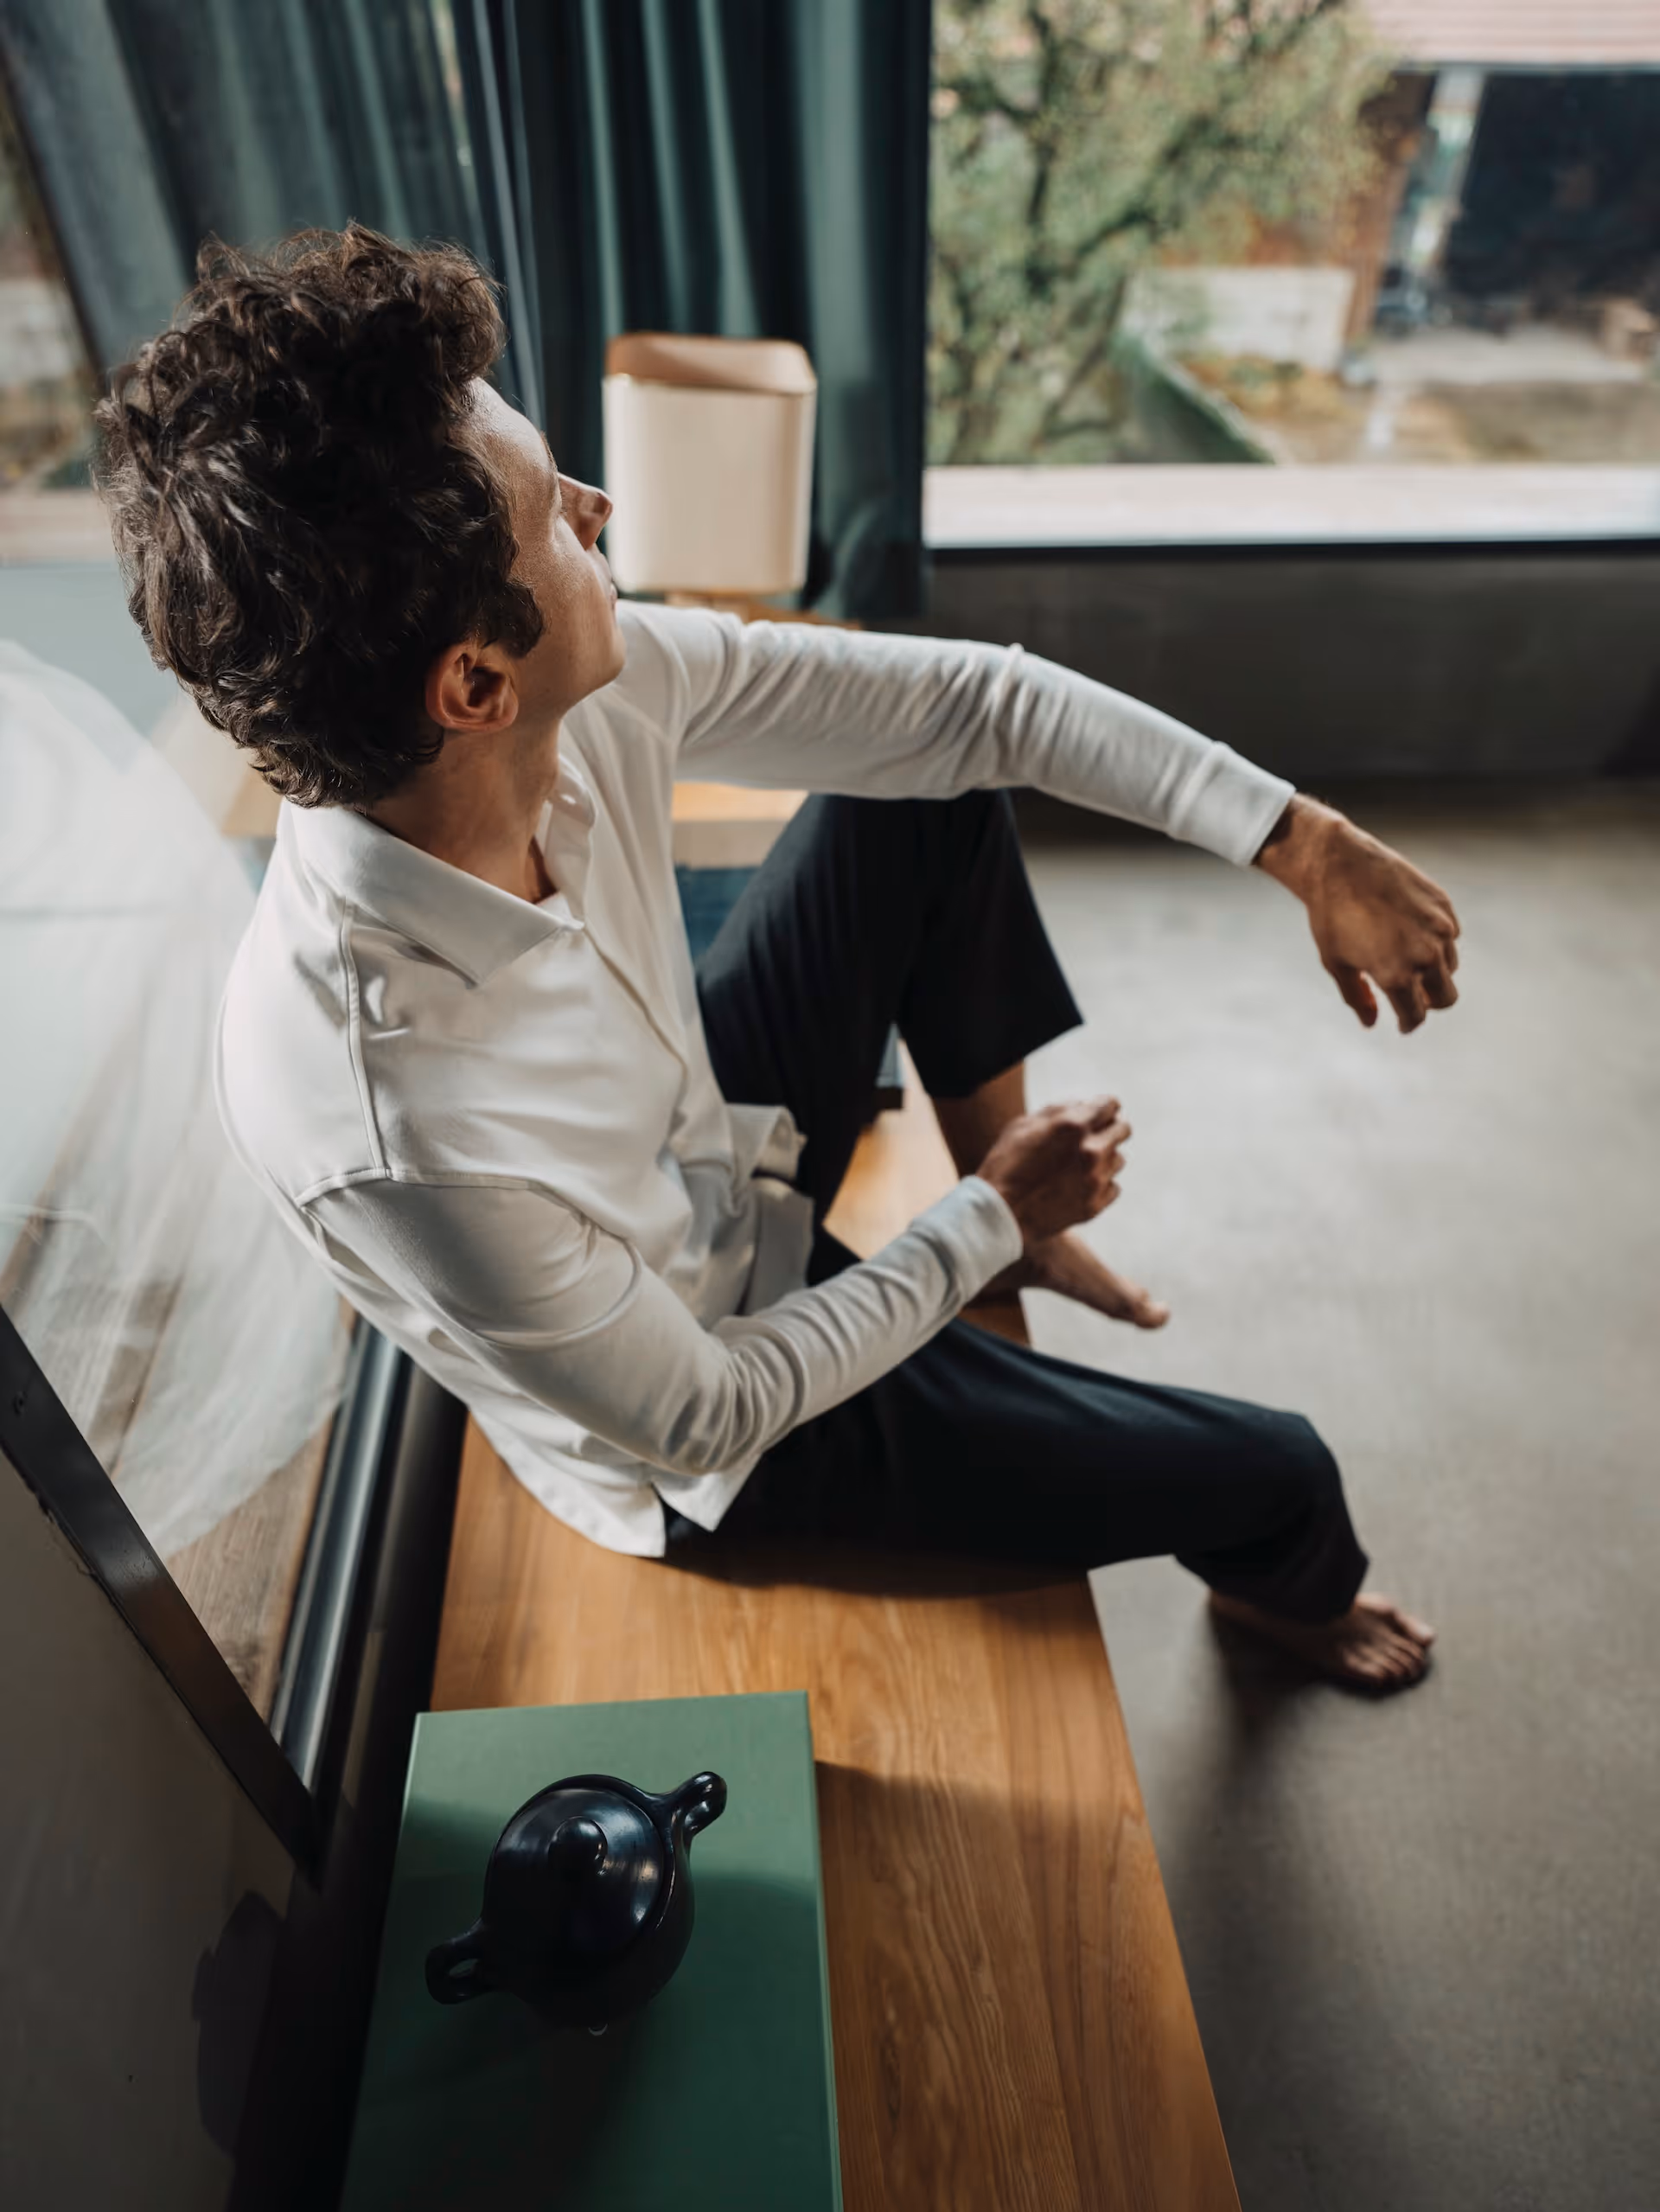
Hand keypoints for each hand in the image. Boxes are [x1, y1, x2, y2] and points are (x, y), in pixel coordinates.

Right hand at [976, 1097, 1130, 1249]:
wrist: (999, 1214)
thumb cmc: (1006, 1163)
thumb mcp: (1023, 1125)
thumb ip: (1058, 1110)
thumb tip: (1083, 1106)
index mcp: (1074, 1125)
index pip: (1110, 1105)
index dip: (1104, 1106)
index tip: (1099, 1113)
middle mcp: (1092, 1151)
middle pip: (1123, 1130)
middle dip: (1110, 1129)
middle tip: (1095, 1136)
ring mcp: (1096, 1180)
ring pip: (1118, 1159)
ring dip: (1104, 1159)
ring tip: (1078, 1166)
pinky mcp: (1096, 1205)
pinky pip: (1112, 1187)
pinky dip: (1100, 1184)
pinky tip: (1078, 1186)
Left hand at [1257, 797, 1460, 1033]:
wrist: (1339, 864)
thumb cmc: (1331, 917)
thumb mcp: (1337, 964)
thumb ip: (1358, 997)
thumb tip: (1371, 1022)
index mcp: (1398, 976)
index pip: (1416, 1015)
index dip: (1408, 1023)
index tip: (1403, 1024)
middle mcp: (1426, 954)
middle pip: (1446, 997)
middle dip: (1430, 1002)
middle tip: (1412, 997)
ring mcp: (1439, 927)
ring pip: (1450, 966)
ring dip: (1433, 971)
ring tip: (1405, 959)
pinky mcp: (1443, 904)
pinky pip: (1450, 935)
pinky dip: (1436, 941)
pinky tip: (1411, 932)